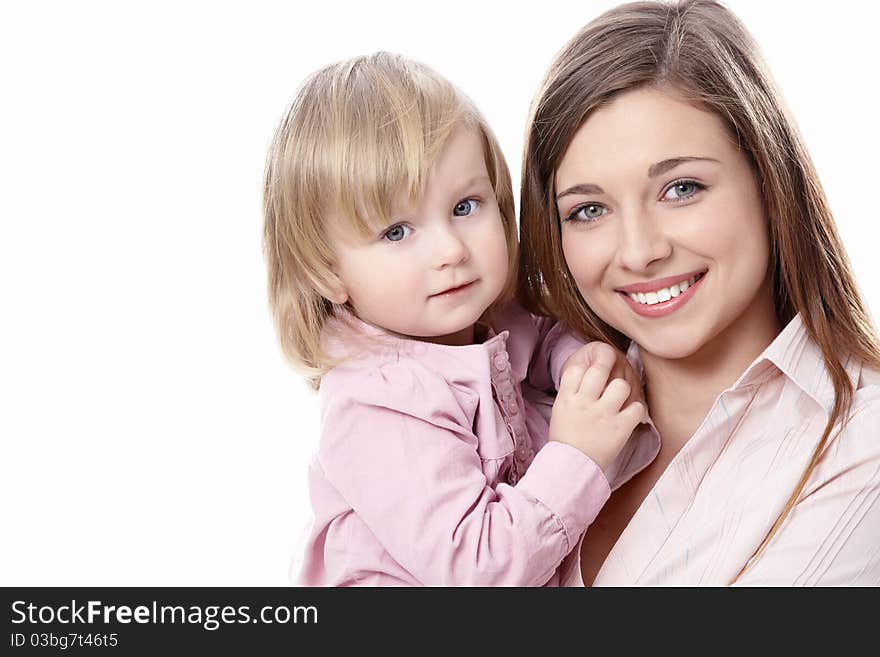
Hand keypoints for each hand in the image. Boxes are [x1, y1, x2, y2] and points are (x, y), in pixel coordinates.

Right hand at [550, 346, 645, 472]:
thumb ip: (572, 391)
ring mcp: (603, 415)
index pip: (576, 368)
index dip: (586, 364)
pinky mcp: (619, 428)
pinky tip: (630, 414)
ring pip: (621, 385)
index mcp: (566, 398)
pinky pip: (637, 407)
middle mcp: (584, 403)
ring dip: (623, 389)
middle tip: (613, 365)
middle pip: (599, 369)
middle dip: (607, 363)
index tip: (593, 367)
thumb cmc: (566, 439)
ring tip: (620, 398)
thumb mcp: (560, 410)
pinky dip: (636, 409)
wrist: (571, 467)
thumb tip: (588, 372)